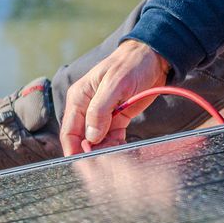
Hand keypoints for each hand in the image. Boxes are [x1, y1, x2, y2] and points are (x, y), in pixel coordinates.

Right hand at [59, 39, 172, 155]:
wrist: (154, 57)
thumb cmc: (131, 64)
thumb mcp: (115, 84)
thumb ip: (100, 110)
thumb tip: (90, 137)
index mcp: (79, 97)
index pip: (69, 131)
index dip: (74, 150)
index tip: (85, 164)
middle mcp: (87, 108)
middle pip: (83, 139)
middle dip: (92, 152)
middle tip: (105, 162)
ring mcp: (102, 114)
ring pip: (98, 141)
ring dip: (105, 150)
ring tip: (117, 152)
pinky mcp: (117, 118)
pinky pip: (112, 137)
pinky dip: (116, 145)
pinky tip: (122, 148)